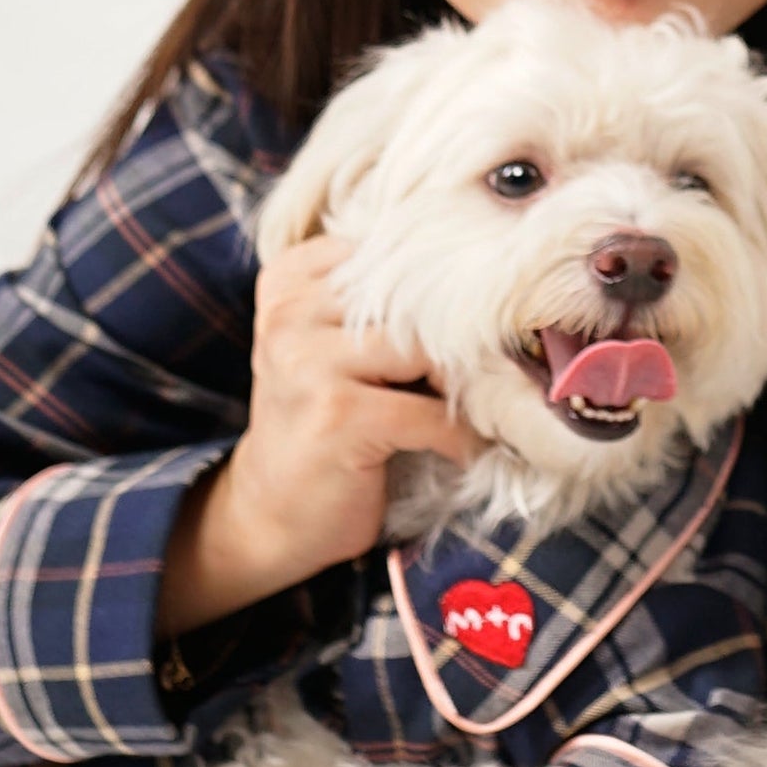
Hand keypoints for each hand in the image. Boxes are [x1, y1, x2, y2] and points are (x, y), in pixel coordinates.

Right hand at [157, 234, 468, 634]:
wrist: (269, 513)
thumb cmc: (321, 422)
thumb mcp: (334, 348)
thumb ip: (380, 306)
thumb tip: (487, 285)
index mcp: (291, 282)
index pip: (391, 254)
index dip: (442, 288)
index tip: (479, 316)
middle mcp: (291, 313)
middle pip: (414, 302)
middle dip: (463, 341)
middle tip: (497, 369)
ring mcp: (308, 362)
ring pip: (426, 351)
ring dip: (467, 388)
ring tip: (481, 409)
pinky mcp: (336, 416)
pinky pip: (429, 413)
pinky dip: (460, 437)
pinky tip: (464, 451)